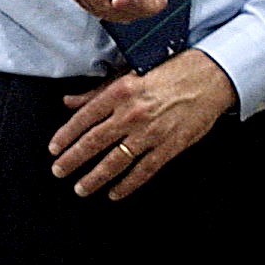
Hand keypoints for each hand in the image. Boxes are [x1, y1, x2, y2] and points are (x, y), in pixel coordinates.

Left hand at [48, 52, 235, 199]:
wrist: (210, 78)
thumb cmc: (171, 71)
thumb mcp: (130, 73)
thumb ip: (97, 92)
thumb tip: (70, 102)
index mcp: (120, 92)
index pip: (84, 118)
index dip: (65, 136)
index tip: (54, 149)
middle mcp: (132, 114)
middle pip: (94, 142)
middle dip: (73, 160)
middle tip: (59, 171)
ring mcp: (150, 133)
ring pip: (115, 161)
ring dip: (95, 178)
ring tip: (81, 188)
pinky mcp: (169, 147)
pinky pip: (143, 171)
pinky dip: (127, 185)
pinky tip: (115, 193)